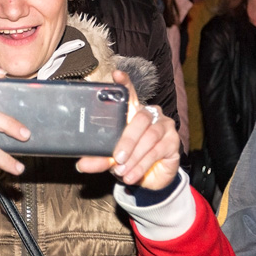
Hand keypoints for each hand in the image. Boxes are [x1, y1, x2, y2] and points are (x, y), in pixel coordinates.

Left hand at [76, 69, 178, 189]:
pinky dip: (142, 164)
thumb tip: (82, 164)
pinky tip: (132, 174)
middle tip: (117, 157)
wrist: (150, 180)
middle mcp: (150, 115)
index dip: (124, 84)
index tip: (116, 75)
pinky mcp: (173, 141)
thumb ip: (99, 159)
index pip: (129, 94)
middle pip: (140, 118)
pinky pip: (157, 151)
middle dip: (127, 139)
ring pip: (149, 136)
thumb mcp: (112, 159)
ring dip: (134, 155)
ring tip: (123, 169)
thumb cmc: (130, 159)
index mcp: (133, 113)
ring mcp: (164, 126)